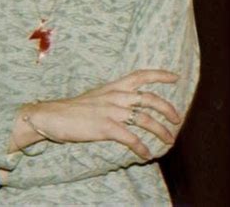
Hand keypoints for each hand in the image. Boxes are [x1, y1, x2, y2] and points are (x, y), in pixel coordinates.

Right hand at [15, 69, 180, 159]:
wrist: (52, 115)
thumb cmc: (74, 108)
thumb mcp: (97, 96)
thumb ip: (113, 98)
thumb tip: (130, 106)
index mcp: (113, 86)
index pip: (140, 75)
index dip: (160, 75)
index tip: (175, 77)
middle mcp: (115, 96)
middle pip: (149, 99)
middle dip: (167, 109)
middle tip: (177, 119)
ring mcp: (110, 111)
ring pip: (144, 119)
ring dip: (161, 131)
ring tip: (169, 140)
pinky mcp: (105, 127)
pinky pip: (130, 138)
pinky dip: (142, 147)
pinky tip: (146, 154)